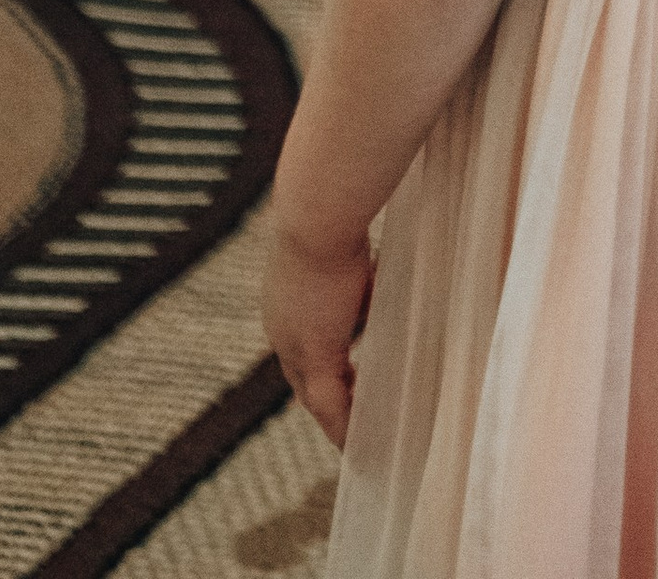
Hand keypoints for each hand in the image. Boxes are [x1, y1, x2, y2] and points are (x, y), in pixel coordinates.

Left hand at [265, 219, 373, 448]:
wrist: (319, 212)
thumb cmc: (337, 214)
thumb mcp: (345, 248)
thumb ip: (356, 271)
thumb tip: (376, 268)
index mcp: (284, 304)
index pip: (300, 347)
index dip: (321, 366)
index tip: (343, 379)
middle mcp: (281, 329)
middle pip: (302, 379)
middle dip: (326, 400)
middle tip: (349, 420)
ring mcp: (293, 344)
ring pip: (312, 396)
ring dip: (334, 416)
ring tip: (356, 437)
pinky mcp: (315, 351)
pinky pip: (328, 403)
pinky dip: (341, 426)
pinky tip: (357, 444)